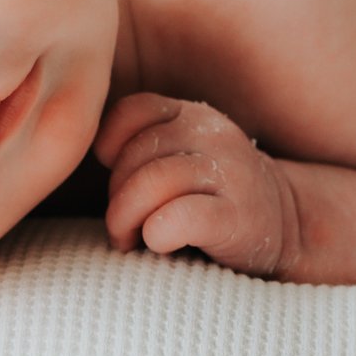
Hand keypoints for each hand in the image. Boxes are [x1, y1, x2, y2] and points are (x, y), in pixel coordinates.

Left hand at [95, 93, 298, 277]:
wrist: (286, 230)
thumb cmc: (209, 200)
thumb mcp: (178, 157)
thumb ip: (139, 147)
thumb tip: (69, 160)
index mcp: (193, 115)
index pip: (133, 111)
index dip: (111, 148)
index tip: (116, 180)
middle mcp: (214, 134)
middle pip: (136, 155)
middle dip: (115, 197)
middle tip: (121, 227)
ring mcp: (232, 173)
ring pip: (153, 183)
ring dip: (128, 220)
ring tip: (132, 240)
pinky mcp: (241, 217)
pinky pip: (180, 217)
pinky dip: (158, 234)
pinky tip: (162, 244)